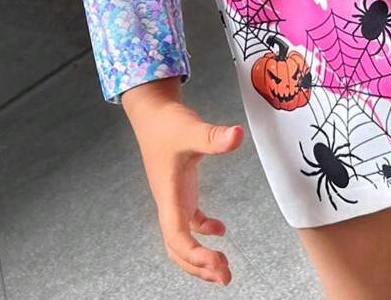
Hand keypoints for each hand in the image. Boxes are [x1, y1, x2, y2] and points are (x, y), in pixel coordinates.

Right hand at [137, 99, 244, 285]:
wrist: (153, 113)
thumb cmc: (167, 123)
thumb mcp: (191, 128)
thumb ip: (213, 136)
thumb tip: (237, 135)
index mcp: (168, 195)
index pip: (176, 236)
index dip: (194, 254)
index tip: (217, 262)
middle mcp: (169, 202)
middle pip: (176, 249)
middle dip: (198, 267)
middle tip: (225, 277)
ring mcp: (174, 199)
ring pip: (182, 240)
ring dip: (200, 256)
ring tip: (223, 268)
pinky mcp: (181, 191)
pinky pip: (189, 222)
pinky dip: (204, 231)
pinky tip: (221, 229)